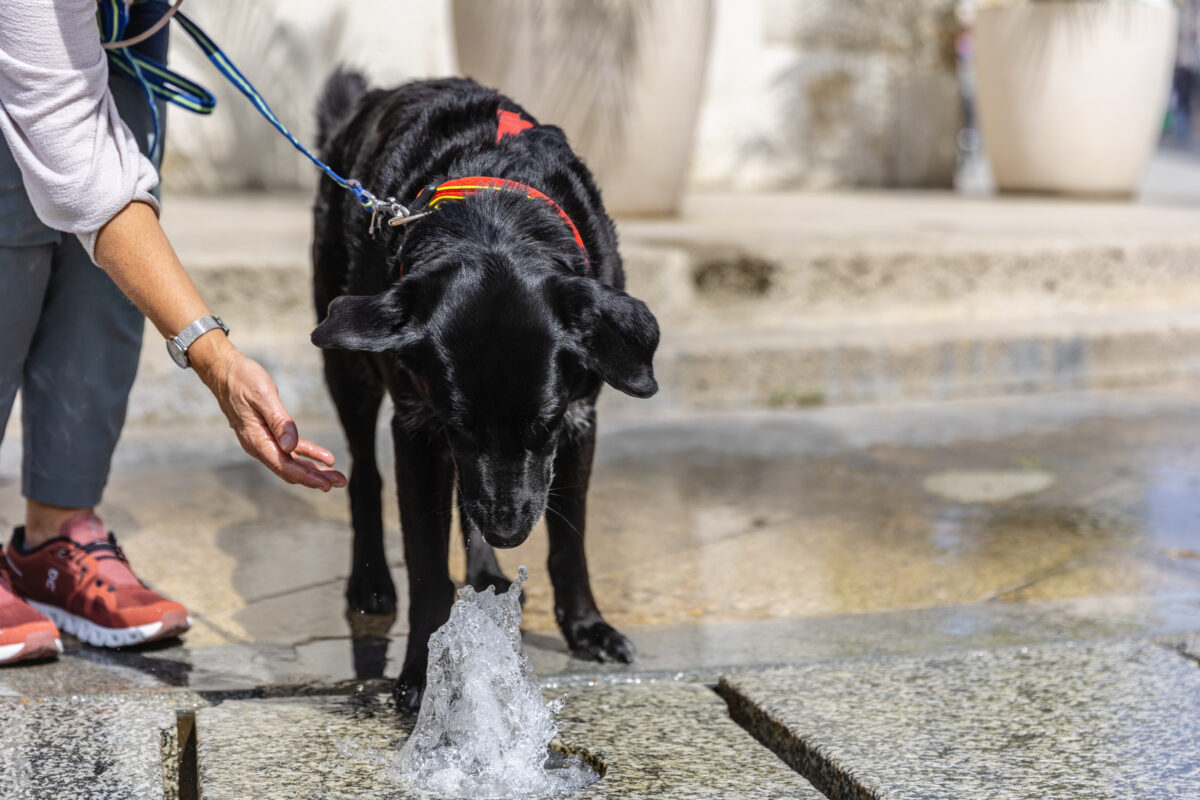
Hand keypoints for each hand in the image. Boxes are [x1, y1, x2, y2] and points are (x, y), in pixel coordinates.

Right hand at [192, 334, 346, 490]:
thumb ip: (279, 421)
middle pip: (291, 469)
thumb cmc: (242, 380)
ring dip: (314, 469)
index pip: (285, 465)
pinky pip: (290, 448)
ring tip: (336, 476)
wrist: (224, 371)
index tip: (326, 484)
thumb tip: (291, 447)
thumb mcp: (263, 396)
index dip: (307, 476)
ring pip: (292, 461)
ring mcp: (264, 441)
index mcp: (256, 440)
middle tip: (341, 482)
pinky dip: (307, 453)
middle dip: (316, 477)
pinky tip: (324, 458)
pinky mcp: (268, 433)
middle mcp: (259, 446)